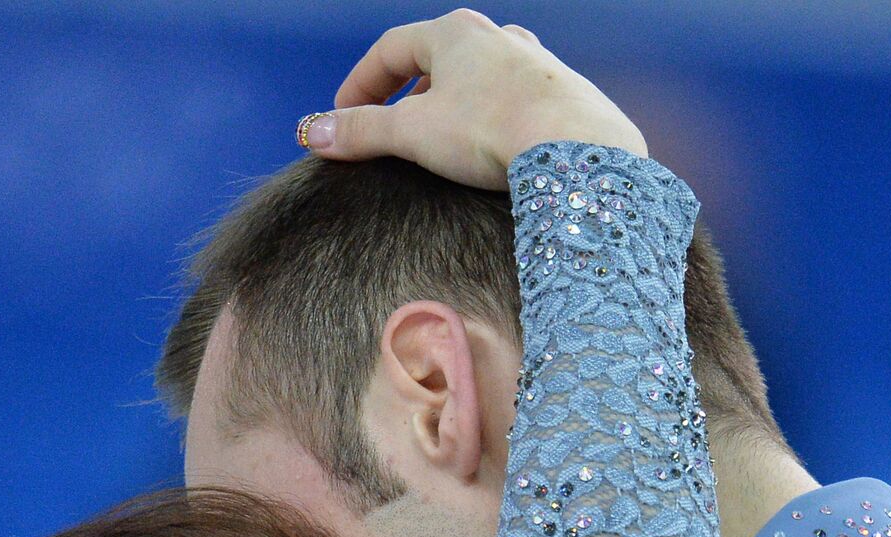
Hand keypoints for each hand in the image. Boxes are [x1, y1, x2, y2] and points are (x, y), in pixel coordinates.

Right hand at [296, 8, 647, 189]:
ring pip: (477, 79)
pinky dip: (486, 120)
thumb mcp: (413, 133)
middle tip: (388, 130)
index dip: (360, 83)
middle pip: (435, 60)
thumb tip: (314, 134)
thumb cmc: (493, 129)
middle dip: (405, 94)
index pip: (391, 49)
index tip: (342, 115)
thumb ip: (362, 131)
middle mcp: (497, 38)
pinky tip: (487, 150)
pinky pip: (510, 101)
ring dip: (449, 105)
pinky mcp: (559, 95)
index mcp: (455, 33)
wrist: (577, 148)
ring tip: (437, 140)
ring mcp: (533, 64)